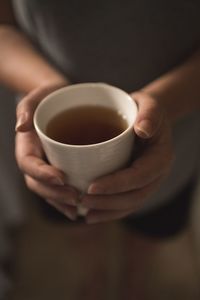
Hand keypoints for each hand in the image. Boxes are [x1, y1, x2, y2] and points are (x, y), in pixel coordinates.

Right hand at [15, 82, 78, 220]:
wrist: (59, 101)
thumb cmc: (48, 98)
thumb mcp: (37, 95)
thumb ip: (26, 106)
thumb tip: (20, 126)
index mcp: (26, 145)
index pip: (28, 164)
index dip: (42, 173)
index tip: (61, 177)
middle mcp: (34, 160)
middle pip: (37, 183)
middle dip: (54, 193)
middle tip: (75, 196)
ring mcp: (45, 167)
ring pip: (48, 191)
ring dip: (61, 202)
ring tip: (79, 207)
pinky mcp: (58, 170)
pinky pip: (58, 189)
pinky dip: (67, 200)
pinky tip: (80, 207)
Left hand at [82, 92, 174, 223]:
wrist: (150, 118)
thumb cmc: (146, 110)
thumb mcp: (150, 104)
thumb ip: (150, 114)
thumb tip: (142, 129)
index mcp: (160, 157)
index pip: (139, 176)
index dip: (117, 185)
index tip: (92, 187)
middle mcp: (157, 174)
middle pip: (135, 196)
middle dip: (108, 202)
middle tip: (82, 201)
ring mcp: (148, 182)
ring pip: (130, 204)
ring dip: (107, 211)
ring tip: (84, 214)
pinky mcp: (138, 185)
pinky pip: (126, 203)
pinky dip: (110, 211)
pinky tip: (92, 214)